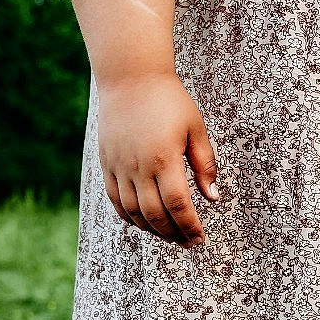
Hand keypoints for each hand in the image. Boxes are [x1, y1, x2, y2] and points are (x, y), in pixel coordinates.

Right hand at [96, 71, 219, 243]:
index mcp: (164, 158)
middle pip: (155, 214)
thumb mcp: (196, 128)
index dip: (190, 226)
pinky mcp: (107, 163)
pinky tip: (144, 223)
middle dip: (174, 234)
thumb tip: (212, 198)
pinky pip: (116, 200)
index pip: (178, 204)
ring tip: (170, 236)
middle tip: (188, 242)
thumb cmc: (169, 100)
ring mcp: (119, 166)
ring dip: (152, 230)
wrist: (130, 77)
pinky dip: (130, 217)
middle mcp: (138, 166)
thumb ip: (205, 165)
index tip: (200, 237)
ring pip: (133, 212)